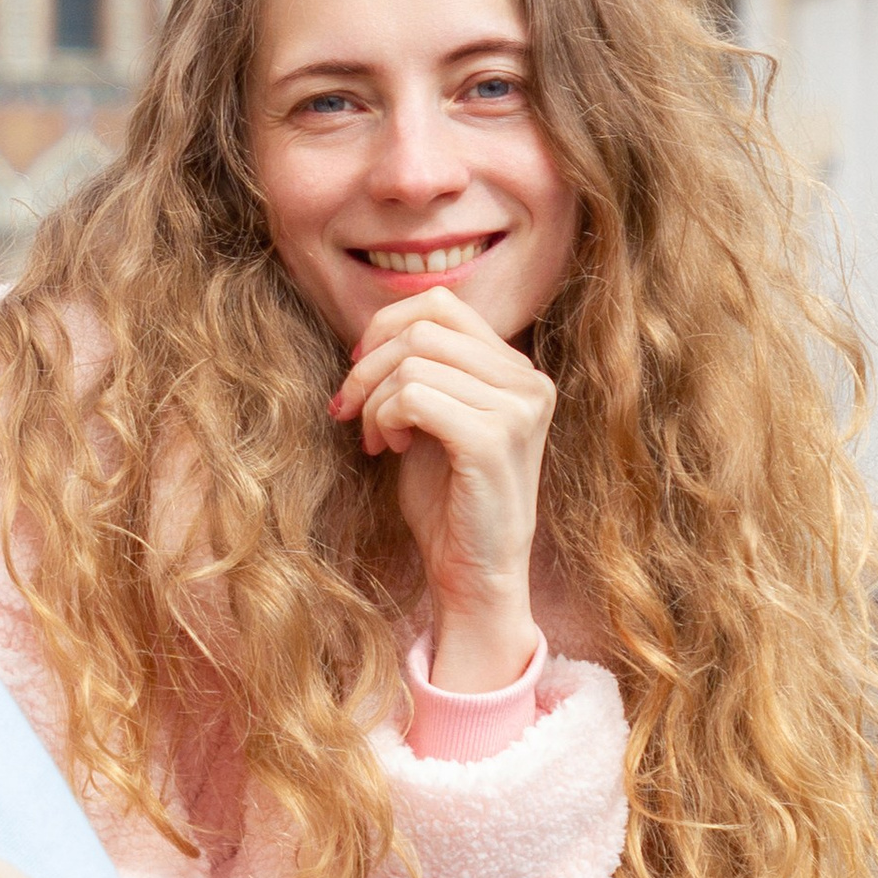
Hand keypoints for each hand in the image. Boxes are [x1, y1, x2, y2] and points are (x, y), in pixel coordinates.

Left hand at [329, 285, 552, 689]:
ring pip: (414, 360)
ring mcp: (518, 408)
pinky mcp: (493, 438)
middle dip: (368, 365)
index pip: (440, 303)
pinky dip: (385, 417)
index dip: (384, 327)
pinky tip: (391, 449)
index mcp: (517, 370)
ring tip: (378, 438)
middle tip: (349, 410)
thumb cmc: (447, 499)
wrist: (474, 573)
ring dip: (374, 398)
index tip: (358, 371)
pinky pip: (414, 395)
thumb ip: (422, 368)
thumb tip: (371, 328)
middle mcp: (528, 381)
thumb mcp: (434, 418)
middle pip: (422, 326)